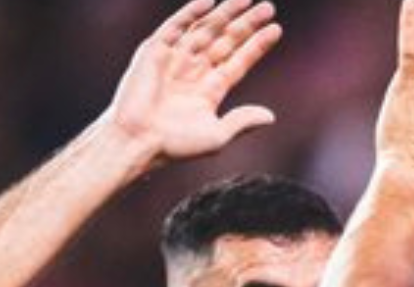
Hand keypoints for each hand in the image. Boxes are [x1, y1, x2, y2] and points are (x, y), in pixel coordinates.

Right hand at [101, 0, 281, 165]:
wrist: (138, 141)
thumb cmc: (175, 145)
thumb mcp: (216, 136)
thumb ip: (242, 122)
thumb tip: (271, 117)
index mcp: (210, 89)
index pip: (239, 60)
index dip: (257, 45)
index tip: (275, 30)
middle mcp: (194, 70)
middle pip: (226, 40)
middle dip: (245, 23)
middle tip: (268, 6)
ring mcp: (175, 58)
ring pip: (204, 29)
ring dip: (224, 13)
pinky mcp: (154, 51)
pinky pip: (175, 26)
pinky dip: (190, 13)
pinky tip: (209, 2)